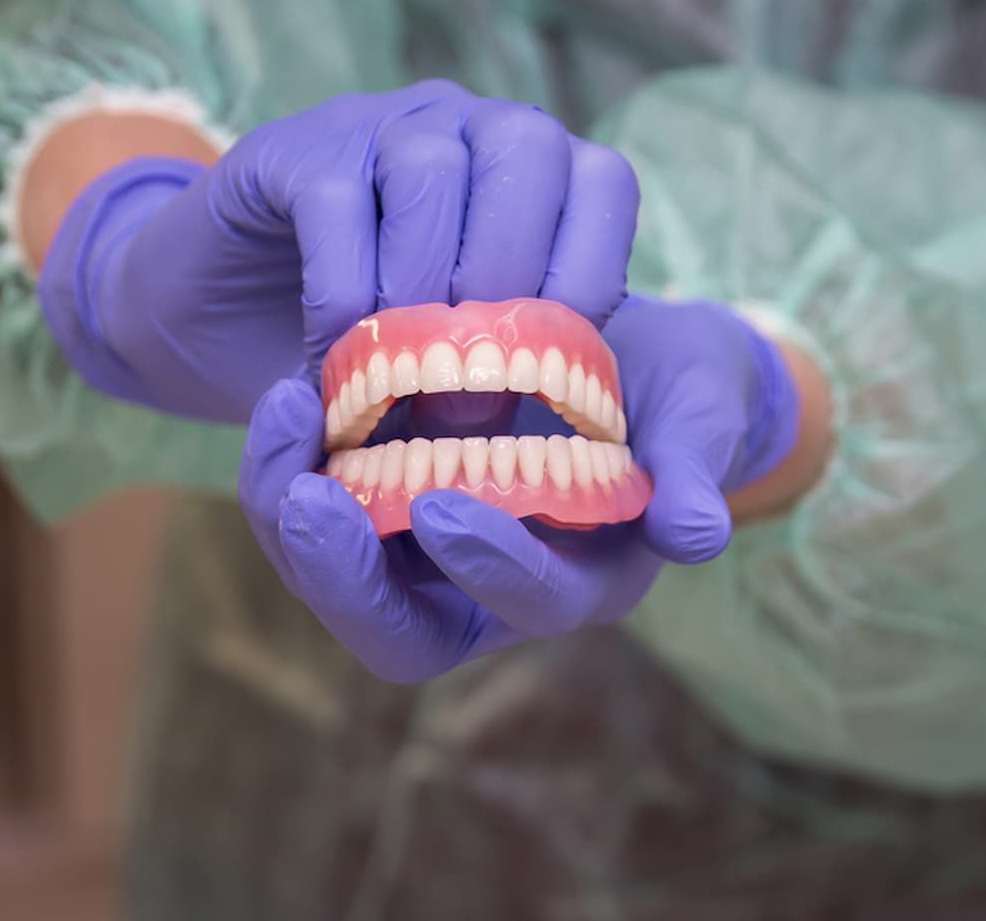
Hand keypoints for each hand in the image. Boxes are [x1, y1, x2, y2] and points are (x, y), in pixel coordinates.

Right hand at [38, 80, 638, 420]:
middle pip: (525, 151)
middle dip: (507, 279)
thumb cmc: (359, 350)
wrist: (212, 321)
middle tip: (471, 384)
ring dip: (422, 287)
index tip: (550, 368)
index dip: (588, 273)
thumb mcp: (453, 365)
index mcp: (526, 172)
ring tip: (401, 372)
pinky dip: (343, 293)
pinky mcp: (291, 149)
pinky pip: (334, 202)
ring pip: (431, 169)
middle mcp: (462, 125)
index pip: (600, 181)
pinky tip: (331, 353)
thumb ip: (510, 370)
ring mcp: (375, 124)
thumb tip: (567, 425)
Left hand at [238, 296, 799, 682]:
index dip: (487, 567)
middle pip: (398, 628)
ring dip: (293, 508)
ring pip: (339, 572)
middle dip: (343, 576)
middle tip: (306, 499)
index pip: (528, 603)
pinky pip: (320, 505)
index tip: (442, 505)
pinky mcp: (384, 496)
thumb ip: (696, 469)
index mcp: (580, 578)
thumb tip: (697, 533)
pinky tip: (291, 391)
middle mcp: (492, 585)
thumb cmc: (680, 394)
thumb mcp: (700, 419)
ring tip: (284, 412)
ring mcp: (429, 549)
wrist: (634, 358)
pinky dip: (297, 459)